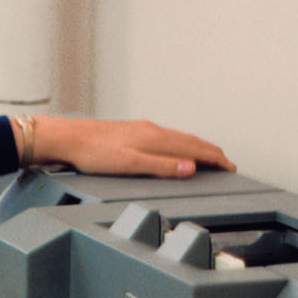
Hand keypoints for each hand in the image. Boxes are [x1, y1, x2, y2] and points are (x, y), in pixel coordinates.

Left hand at [17, 115, 234, 177]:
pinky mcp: (131, 131)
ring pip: (178, 137)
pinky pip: (165, 137)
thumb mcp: (129, 164)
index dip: (214, 158)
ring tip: (207, 155)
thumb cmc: (92, 152)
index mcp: (155, 138)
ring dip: (196, 146)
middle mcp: (151, 130)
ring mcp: (141, 129)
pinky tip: (173, 147)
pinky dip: (180, 143)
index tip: (230, 166)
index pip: (194, 148)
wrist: (67, 138)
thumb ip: (161, 166)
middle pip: (189, 140)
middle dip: (211, 151)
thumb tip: (191, 168)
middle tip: (227, 162)